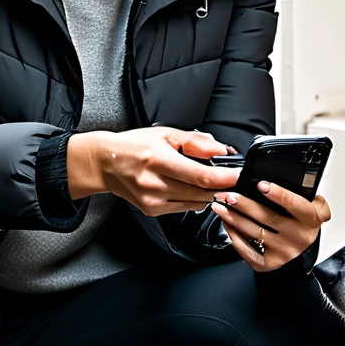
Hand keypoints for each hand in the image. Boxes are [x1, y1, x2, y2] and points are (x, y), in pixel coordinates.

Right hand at [67, 126, 240, 215]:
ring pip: (195, 203)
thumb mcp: (165, 134)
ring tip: (205, 180)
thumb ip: (195, 142)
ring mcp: (152, 201)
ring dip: (207, 194)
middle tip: (229, 178)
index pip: (201, 176)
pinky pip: (184, 208)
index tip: (239, 175)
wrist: (105, 163)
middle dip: (221, 187)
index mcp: (158, 160)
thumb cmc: (134, 146)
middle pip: (202, 193)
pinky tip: (187, 187)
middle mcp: (154, 184)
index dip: (226, 178)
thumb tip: (221, 150)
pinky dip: (193, 199)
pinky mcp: (152, 211)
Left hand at [214, 179, 330, 272]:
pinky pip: (248, 250)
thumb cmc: (302, 223)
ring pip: (253, 232)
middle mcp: (298, 236)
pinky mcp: (270, 263)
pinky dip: (235, 237)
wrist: (303, 251)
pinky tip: (227, 225)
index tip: (261, 185)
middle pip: (267, 217)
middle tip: (227, 195)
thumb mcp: (313, 205)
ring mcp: (283, 251)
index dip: (277, 194)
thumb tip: (274, 177)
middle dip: (243, 205)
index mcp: (310, 218)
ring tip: (220, 207)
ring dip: (233, 218)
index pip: (294, 203)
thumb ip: (303, 191)